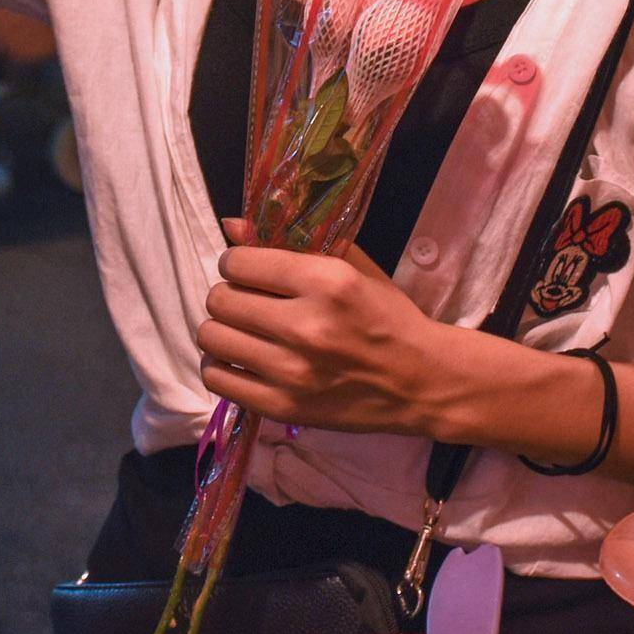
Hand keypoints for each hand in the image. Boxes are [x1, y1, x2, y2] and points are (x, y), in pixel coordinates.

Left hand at [195, 222, 472, 437]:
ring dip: (221, 329)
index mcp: (326, 282)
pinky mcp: (283, 407)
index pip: (238, 263)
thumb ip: (294, 242)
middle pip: (220, 300)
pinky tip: (242, 360)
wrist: (421, 383)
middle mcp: (305, 326)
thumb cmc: (388, 319)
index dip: (236, 263)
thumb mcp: (353, 270)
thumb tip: (232, 226)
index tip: (248, 271)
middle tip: (247, 303)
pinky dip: (220, 366)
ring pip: (211, 338)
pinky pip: (217, 379)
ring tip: (243, 331)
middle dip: (228, 295)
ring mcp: (291, 372)